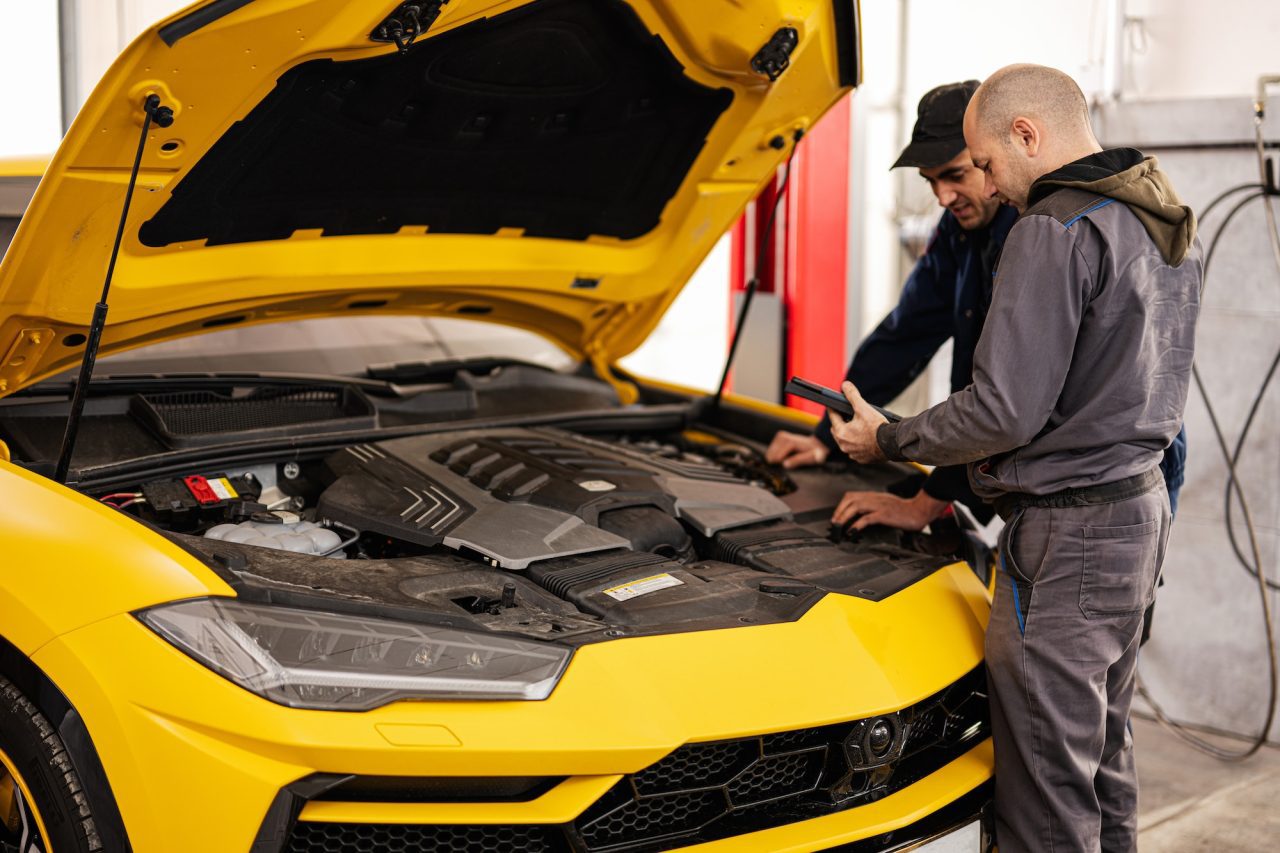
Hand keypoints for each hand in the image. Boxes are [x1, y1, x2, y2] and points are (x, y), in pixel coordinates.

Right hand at [765, 431, 828, 468]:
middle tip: (789, 462)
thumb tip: (784, 465)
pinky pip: (771, 450)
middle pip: (771, 455)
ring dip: (776, 458)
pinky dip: (776, 455)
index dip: (781, 464)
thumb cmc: (815, 453)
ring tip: (788, 458)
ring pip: (770, 453)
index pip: (777, 457)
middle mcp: (783, 436)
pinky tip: (785, 455)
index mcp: (790, 442)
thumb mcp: (811, 458)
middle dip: (777, 461)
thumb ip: (798, 461)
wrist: (817, 444)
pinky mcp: (779, 436)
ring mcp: (780, 435)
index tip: (788, 466)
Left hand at [828, 381, 888, 462]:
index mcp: (841, 433)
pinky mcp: (861, 459)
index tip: (833, 405)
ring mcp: (852, 453)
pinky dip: (858, 444)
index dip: (833, 409)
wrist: (892, 444)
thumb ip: (852, 396)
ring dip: (849, 434)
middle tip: (846, 416)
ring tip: (857, 427)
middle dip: (840, 423)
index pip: (833, 417)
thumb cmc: (877, 427)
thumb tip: (845, 385)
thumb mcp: (863, 408)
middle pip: (837, 430)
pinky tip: (865, 439)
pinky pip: (855, 450)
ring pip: (846, 441)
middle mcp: (844, 445)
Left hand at [833, 490, 949, 530]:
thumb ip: (873, 507)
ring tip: (839, 527)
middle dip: (839, 511)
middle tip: (835, 523)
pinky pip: (867, 518)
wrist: (920, 510)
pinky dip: (857, 525)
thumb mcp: (885, 505)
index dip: (841, 505)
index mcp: (873, 496)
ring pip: (856, 507)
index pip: (851, 496)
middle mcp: (874, 498)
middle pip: (850, 500)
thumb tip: (859, 517)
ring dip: (844, 517)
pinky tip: (852, 532)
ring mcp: (879, 505)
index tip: (837, 517)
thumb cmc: (904, 510)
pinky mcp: (884, 514)